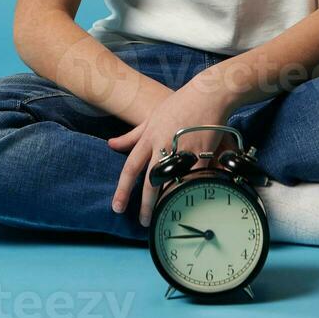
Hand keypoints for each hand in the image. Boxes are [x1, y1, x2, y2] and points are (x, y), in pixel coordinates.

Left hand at [106, 79, 233, 226]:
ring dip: (167, 200)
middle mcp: (162, 146)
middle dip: (145, 204)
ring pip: (171, 181)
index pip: (130, 168)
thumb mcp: (151, 118)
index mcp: (148, 138)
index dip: (123, 189)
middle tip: (144, 222)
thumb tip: (111, 144)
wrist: (207, 95)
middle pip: (149, 180)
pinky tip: (188, 202)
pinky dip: (190, 189)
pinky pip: (194, 176)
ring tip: (165, 216)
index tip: (117, 207)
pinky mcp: (201, 152)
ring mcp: (182, 150)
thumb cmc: (179, 105)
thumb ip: (132, 135)